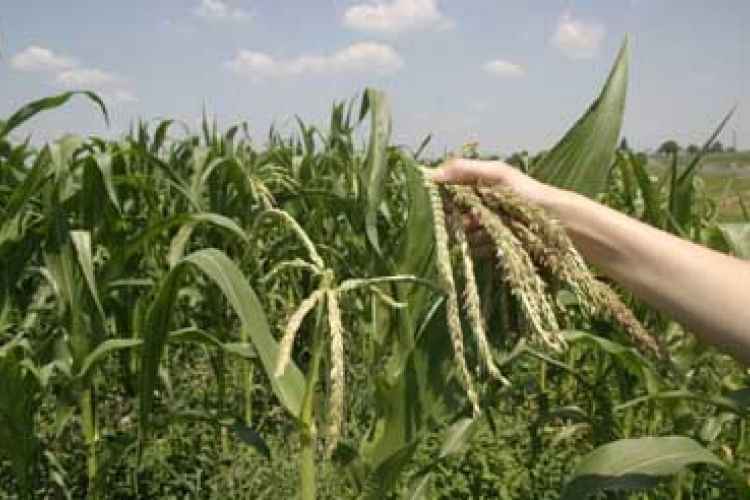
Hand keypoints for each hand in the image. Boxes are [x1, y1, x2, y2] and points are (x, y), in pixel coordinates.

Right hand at [428, 158, 563, 257]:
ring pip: (460, 231)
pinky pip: (473, 247)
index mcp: (477, 184)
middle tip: (460, 219)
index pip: (446, 188)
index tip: (434, 202)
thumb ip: (464, 169)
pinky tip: (483, 244)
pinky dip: (474, 247)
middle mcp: (477, 204)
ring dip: (463, 233)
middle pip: (450, 212)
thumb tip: (431, 174)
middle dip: (451, 217)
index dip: (438, 195)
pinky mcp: (491, 244)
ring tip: (476, 232)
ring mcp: (484, 225)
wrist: (559, 224)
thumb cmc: (528, 194)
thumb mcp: (497, 174)